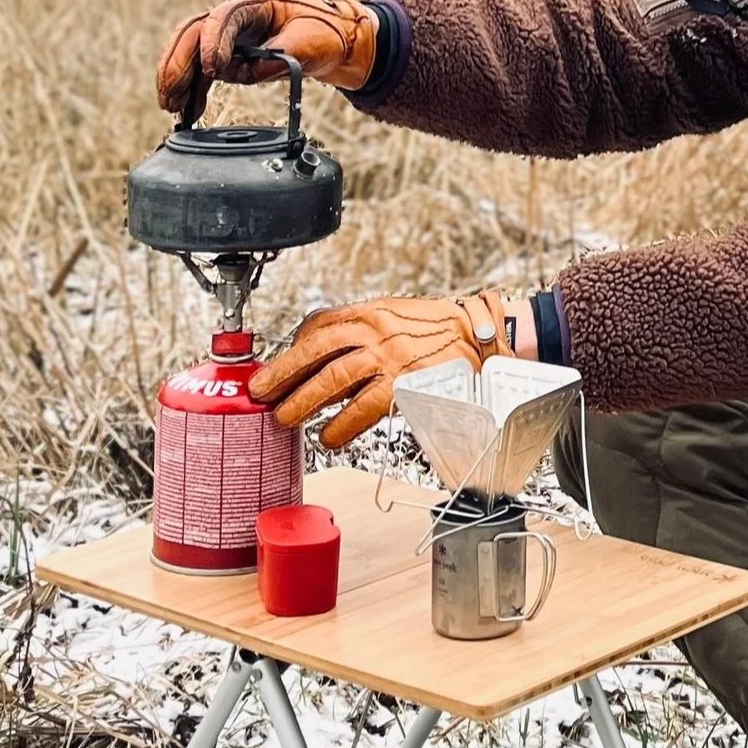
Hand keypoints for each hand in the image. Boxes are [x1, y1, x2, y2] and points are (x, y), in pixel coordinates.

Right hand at [156, 0, 378, 120]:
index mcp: (255, 4)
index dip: (212, 43)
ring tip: (169, 105)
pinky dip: (194, 90)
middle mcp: (235, 18)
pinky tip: (186, 110)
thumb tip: (247, 70)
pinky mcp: (230, 57)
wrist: (336, 39)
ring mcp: (229, 38)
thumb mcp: (309, 42)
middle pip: (193, 34)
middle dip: (178, 63)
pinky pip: (204, 72)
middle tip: (169, 92)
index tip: (212, 69)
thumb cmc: (324, 34)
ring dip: (178, 79)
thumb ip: (277, 55)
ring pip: (192, 53)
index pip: (222, 18)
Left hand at [251, 291, 514, 450]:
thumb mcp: (397, 316)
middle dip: (283, 373)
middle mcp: (377, 330)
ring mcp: (391, 357)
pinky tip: (330, 436)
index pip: (319, 325)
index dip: (291, 348)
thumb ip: (361, 331)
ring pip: (334, 378)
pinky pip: (365, 407)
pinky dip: (343, 424)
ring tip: (285, 419)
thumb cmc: (441, 330)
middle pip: (317, 350)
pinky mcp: (406, 384)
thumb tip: (322, 357)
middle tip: (261, 394)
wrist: (485, 335)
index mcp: (372, 311)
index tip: (275, 368)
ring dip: (304, 401)